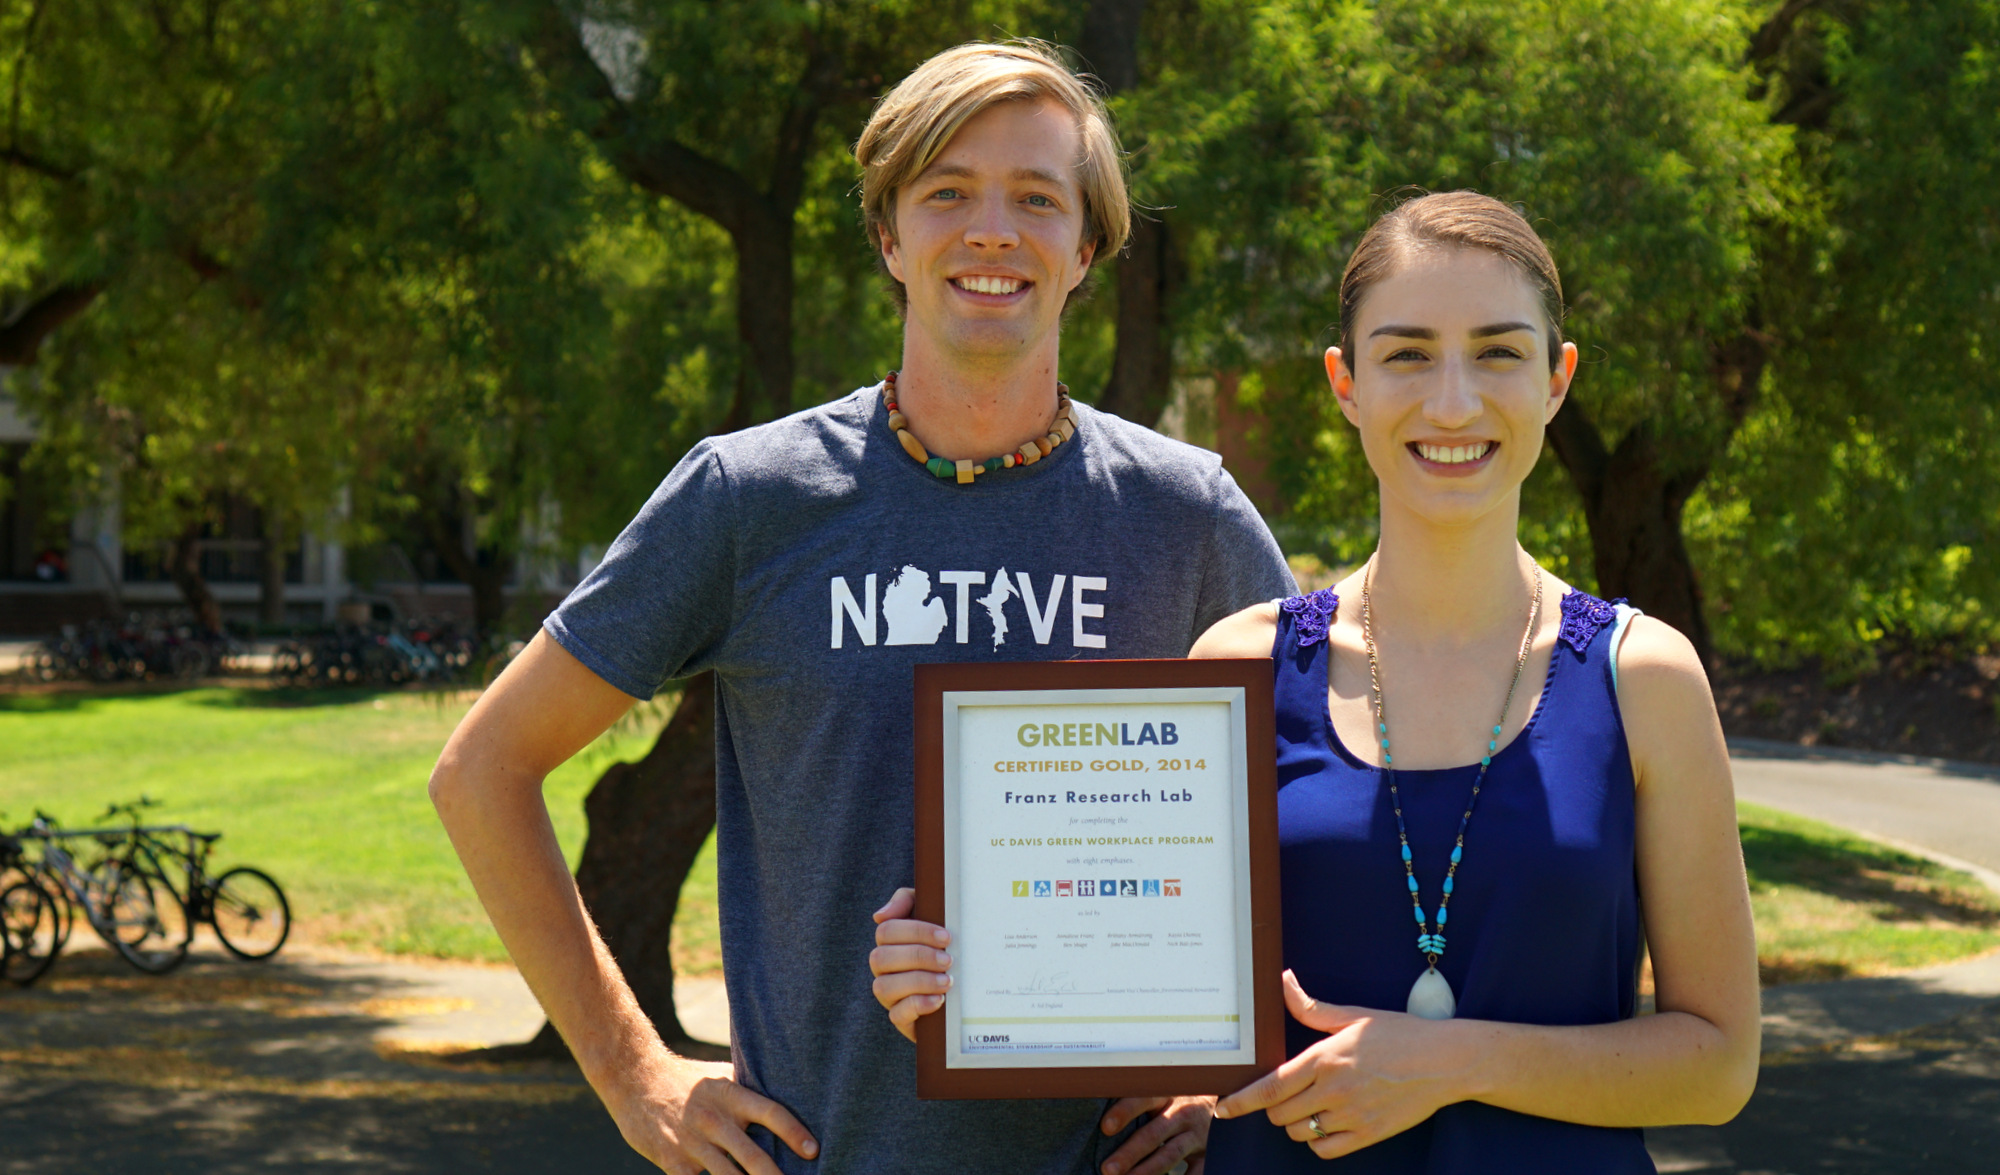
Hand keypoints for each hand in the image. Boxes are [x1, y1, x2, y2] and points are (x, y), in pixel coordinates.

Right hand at [605, 1054, 818, 1174]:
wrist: (633, 1078)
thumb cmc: (684, 1078)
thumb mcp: (718, 1076)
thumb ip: (747, 1090)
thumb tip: (785, 1095)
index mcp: (729, 1094)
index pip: (770, 1112)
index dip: (793, 1132)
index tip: (813, 1150)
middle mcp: (714, 1119)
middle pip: (753, 1156)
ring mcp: (692, 1143)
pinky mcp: (673, 1162)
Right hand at [870, 886, 951, 1041]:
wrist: (965, 987)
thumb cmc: (944, 942)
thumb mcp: (930, 913)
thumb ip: (906, 901)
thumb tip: (879, 916)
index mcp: (889, 942)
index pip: (887, 931)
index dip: (915, 932)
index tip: (945, 937)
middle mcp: (883, 968)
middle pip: (881, 958)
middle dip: (918, 957)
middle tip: (948, 960)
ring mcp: (889, 995)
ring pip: (884, 987)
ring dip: (918, 982)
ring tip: (947, 981)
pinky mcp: (901, 1019)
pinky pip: (896, 1015)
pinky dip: (918, 1005)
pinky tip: (939, 1000)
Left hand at [1098, 1095, 1211, 1174]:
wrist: (1219, 1104)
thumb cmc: (1177, 1100)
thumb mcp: (1161, 1092)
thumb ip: (1137, 1100)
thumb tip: (1099, 1111)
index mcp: (1166, 1094)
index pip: (1143, 1100)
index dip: (1125, 1112)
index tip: (1105, 1127)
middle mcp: (1182, 1113)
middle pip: (1154, 1134)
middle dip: (1130, 1153)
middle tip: (1108, 1169)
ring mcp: (1196, 1134)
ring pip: (1170, 1155)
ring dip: (1147, 1171)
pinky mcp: (1208, 1153)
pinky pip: (1196, 1172)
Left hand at [1212, 970, 1464, 1159]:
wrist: (1445, 1061)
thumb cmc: (1400, 1033)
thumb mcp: (1353, 1015)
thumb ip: (1311, 1007)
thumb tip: (1283, 981)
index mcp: (1324, 1058)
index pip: (1269, 1087)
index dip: (1240, 1101)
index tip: (1222, 1107)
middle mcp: (1334, 1089)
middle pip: (1279, 1114)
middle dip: (1273, 1108)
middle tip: (1284, 1097)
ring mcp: (1352, 1115)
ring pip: (1300, 1133)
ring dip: (1296, 1124)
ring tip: (1309, 1107)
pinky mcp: (1369, 1134)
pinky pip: (1326, 1150)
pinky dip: (1319, 1141)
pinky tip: (1326, 1124)